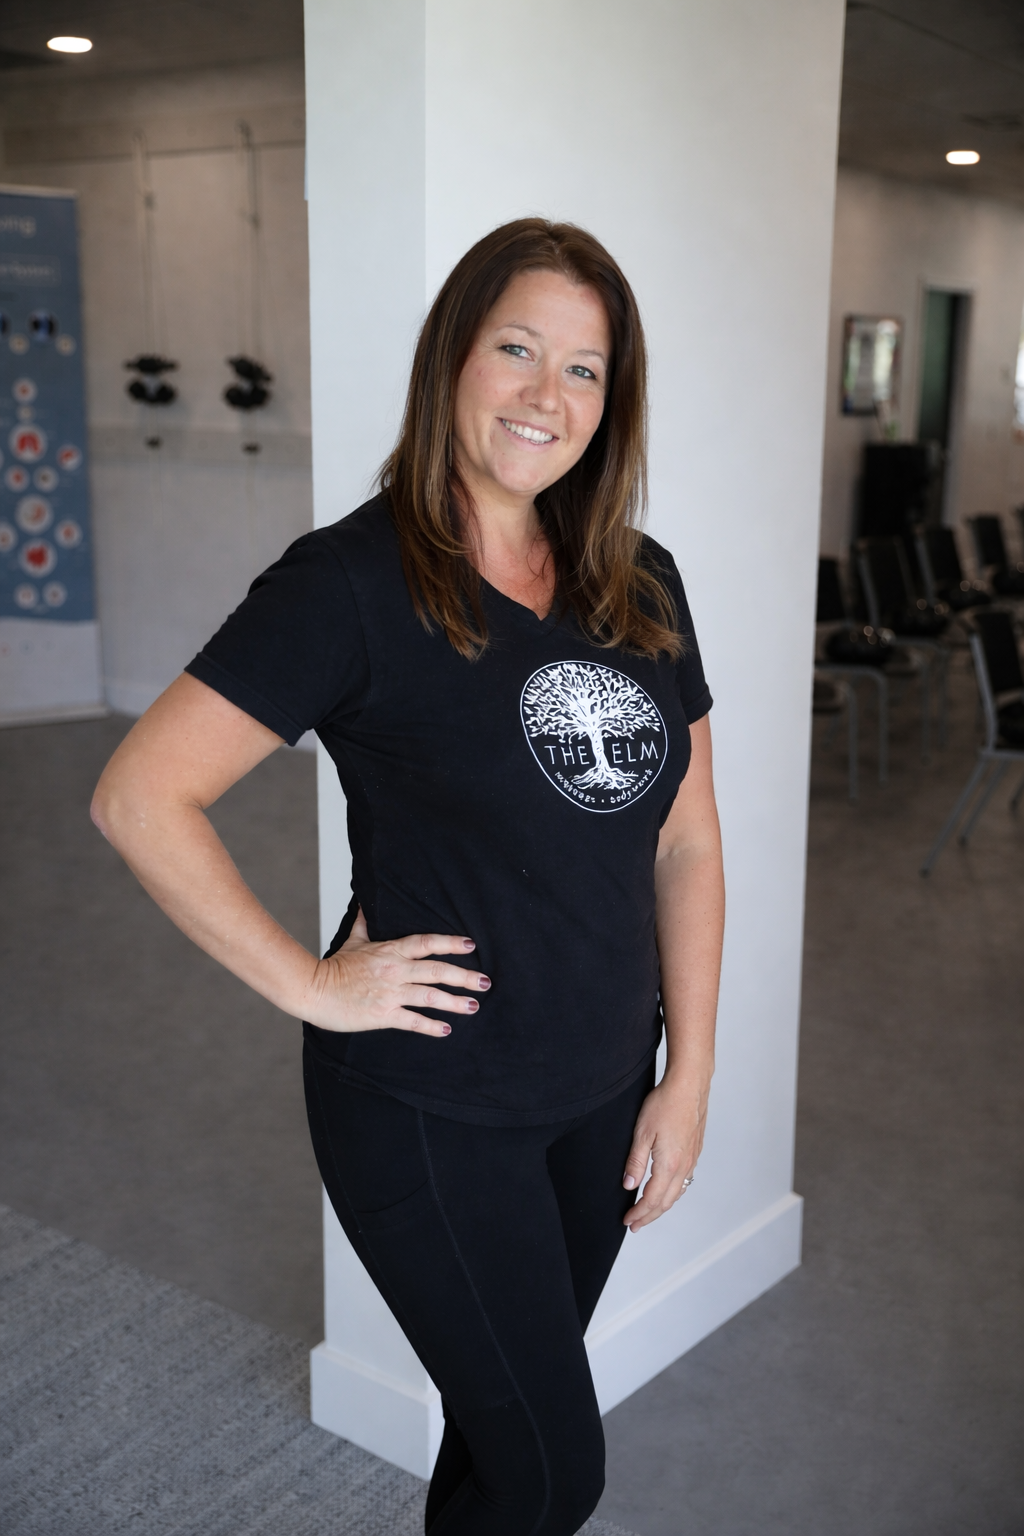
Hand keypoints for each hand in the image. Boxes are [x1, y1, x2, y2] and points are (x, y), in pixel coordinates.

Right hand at [305, 908, 489, 1037]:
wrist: (313, 989)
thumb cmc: (334, 966)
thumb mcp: (353, 940)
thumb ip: (364, 922)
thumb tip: (364, 900)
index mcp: (390, 951)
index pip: (427, 943)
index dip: (451, 943)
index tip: (471, 945)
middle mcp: (394, 970)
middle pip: (437, 970)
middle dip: (464, 976)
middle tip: (485, 982)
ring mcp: (390, 993)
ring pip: (430, 996)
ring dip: (454, 1002)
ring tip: (473, 1006)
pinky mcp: (383, 1014)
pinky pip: (412, 1020)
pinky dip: (430, 1026)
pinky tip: (445, 1030)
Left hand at [621, 1075, 708, 1231]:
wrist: (689, 1086)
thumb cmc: (665, 1104)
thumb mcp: (641, 1133)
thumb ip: (635, 1162)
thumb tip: (629, 1185)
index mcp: (669, 1164)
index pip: (652, 1199)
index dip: (639, 1213)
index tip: (628, 1221)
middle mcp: (684, 1166)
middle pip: (666, 1202)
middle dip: (650, 1215)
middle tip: (636, 1224)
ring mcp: (692, 1159)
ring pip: (677, 1193)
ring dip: (662, 1206)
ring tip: (649, 1211)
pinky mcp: (695, 1150)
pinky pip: (685, 1180)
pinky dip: (673, 1193)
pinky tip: (667, 1190)